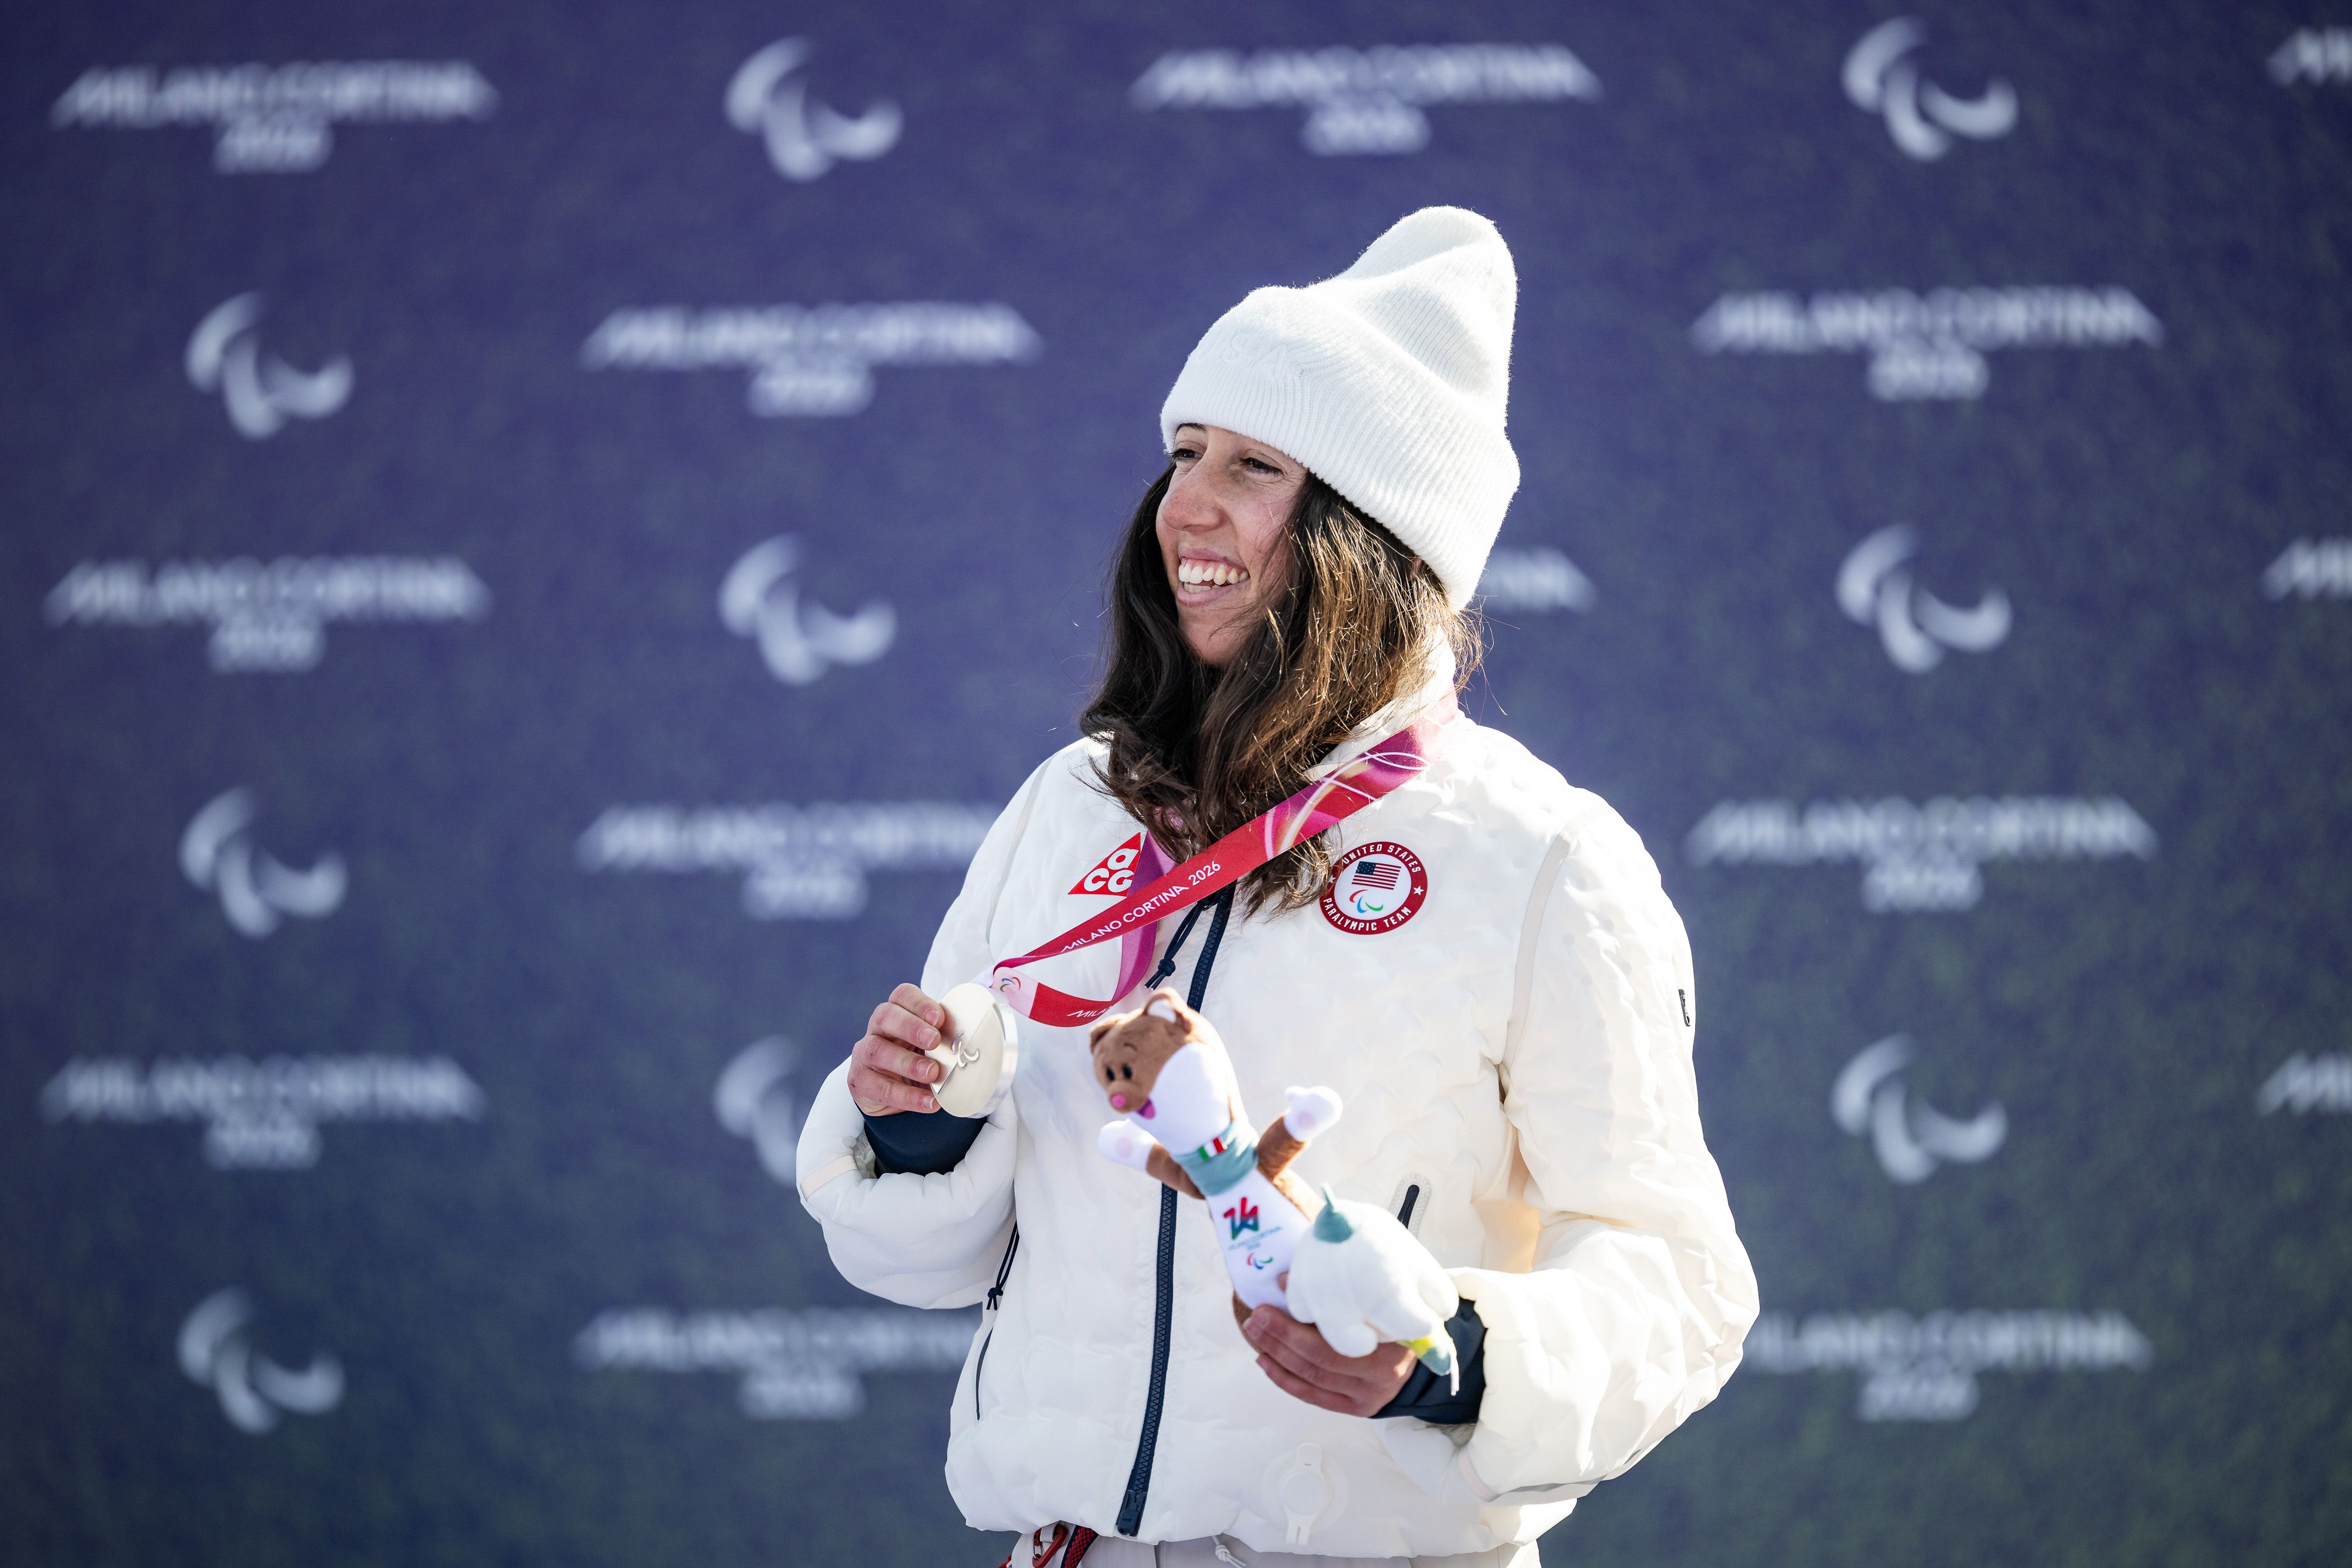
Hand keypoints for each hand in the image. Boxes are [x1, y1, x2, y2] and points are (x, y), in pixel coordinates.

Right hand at [847, 983, 946, 1115]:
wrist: (896, 1094)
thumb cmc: (918, 1060)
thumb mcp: (931, 1046)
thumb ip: (946, 1039)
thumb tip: (973, 1043)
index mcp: (897, 1013)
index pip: (902, 996)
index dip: (919, 1003)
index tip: (939, 1017)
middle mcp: (877, 1029)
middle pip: (885, 1016)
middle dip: (910, 1026)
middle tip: (934, 1040)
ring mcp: (865, 1055)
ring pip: (877, 1050)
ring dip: (908, 1062)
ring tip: (932, 1073)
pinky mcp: (861, 1082)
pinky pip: (881, 1087)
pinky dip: (908, 1096)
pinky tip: (929, 1102)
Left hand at [1243, 1302, 1416, 1416]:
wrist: (1419, 1357)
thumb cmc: (1395, 1320)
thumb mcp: (1382, 1299)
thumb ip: (1343, 1289)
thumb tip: (1286, 1278)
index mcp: (1391, 1344)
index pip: (1338, 1336)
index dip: (1302, 1319)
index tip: (1277, 1293)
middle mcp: (1381, 1376)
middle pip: (1320, 1358)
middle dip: (1282, 1335)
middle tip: (1258, 1315)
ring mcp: (1367, 1396)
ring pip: (1312, 1378)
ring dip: (1277, 1354)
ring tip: (1256, 1332)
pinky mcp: (1355, 1408)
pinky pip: (1312, 1396)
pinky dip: (1284, 1379)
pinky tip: (1265, 1360)